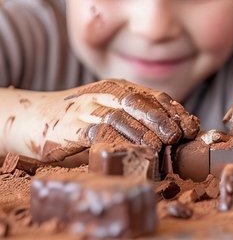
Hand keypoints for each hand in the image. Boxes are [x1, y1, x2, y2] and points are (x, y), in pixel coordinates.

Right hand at [12, 79, 199, 161]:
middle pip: (140, 102)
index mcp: (118, 87)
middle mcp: (105, 93)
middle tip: (178, 136)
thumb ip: (135, 117)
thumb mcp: (109, 110)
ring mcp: (88, 107)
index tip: (191, 126)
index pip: (154, 95)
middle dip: (163, 119)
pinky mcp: (71, 126)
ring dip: (143, 131)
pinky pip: (97, 132)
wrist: (34, 116)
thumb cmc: (78, 117)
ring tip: (160, 146)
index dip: (175, 110)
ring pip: (121, 116)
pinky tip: (131, 151)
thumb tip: (172, 135)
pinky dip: (117, 141)